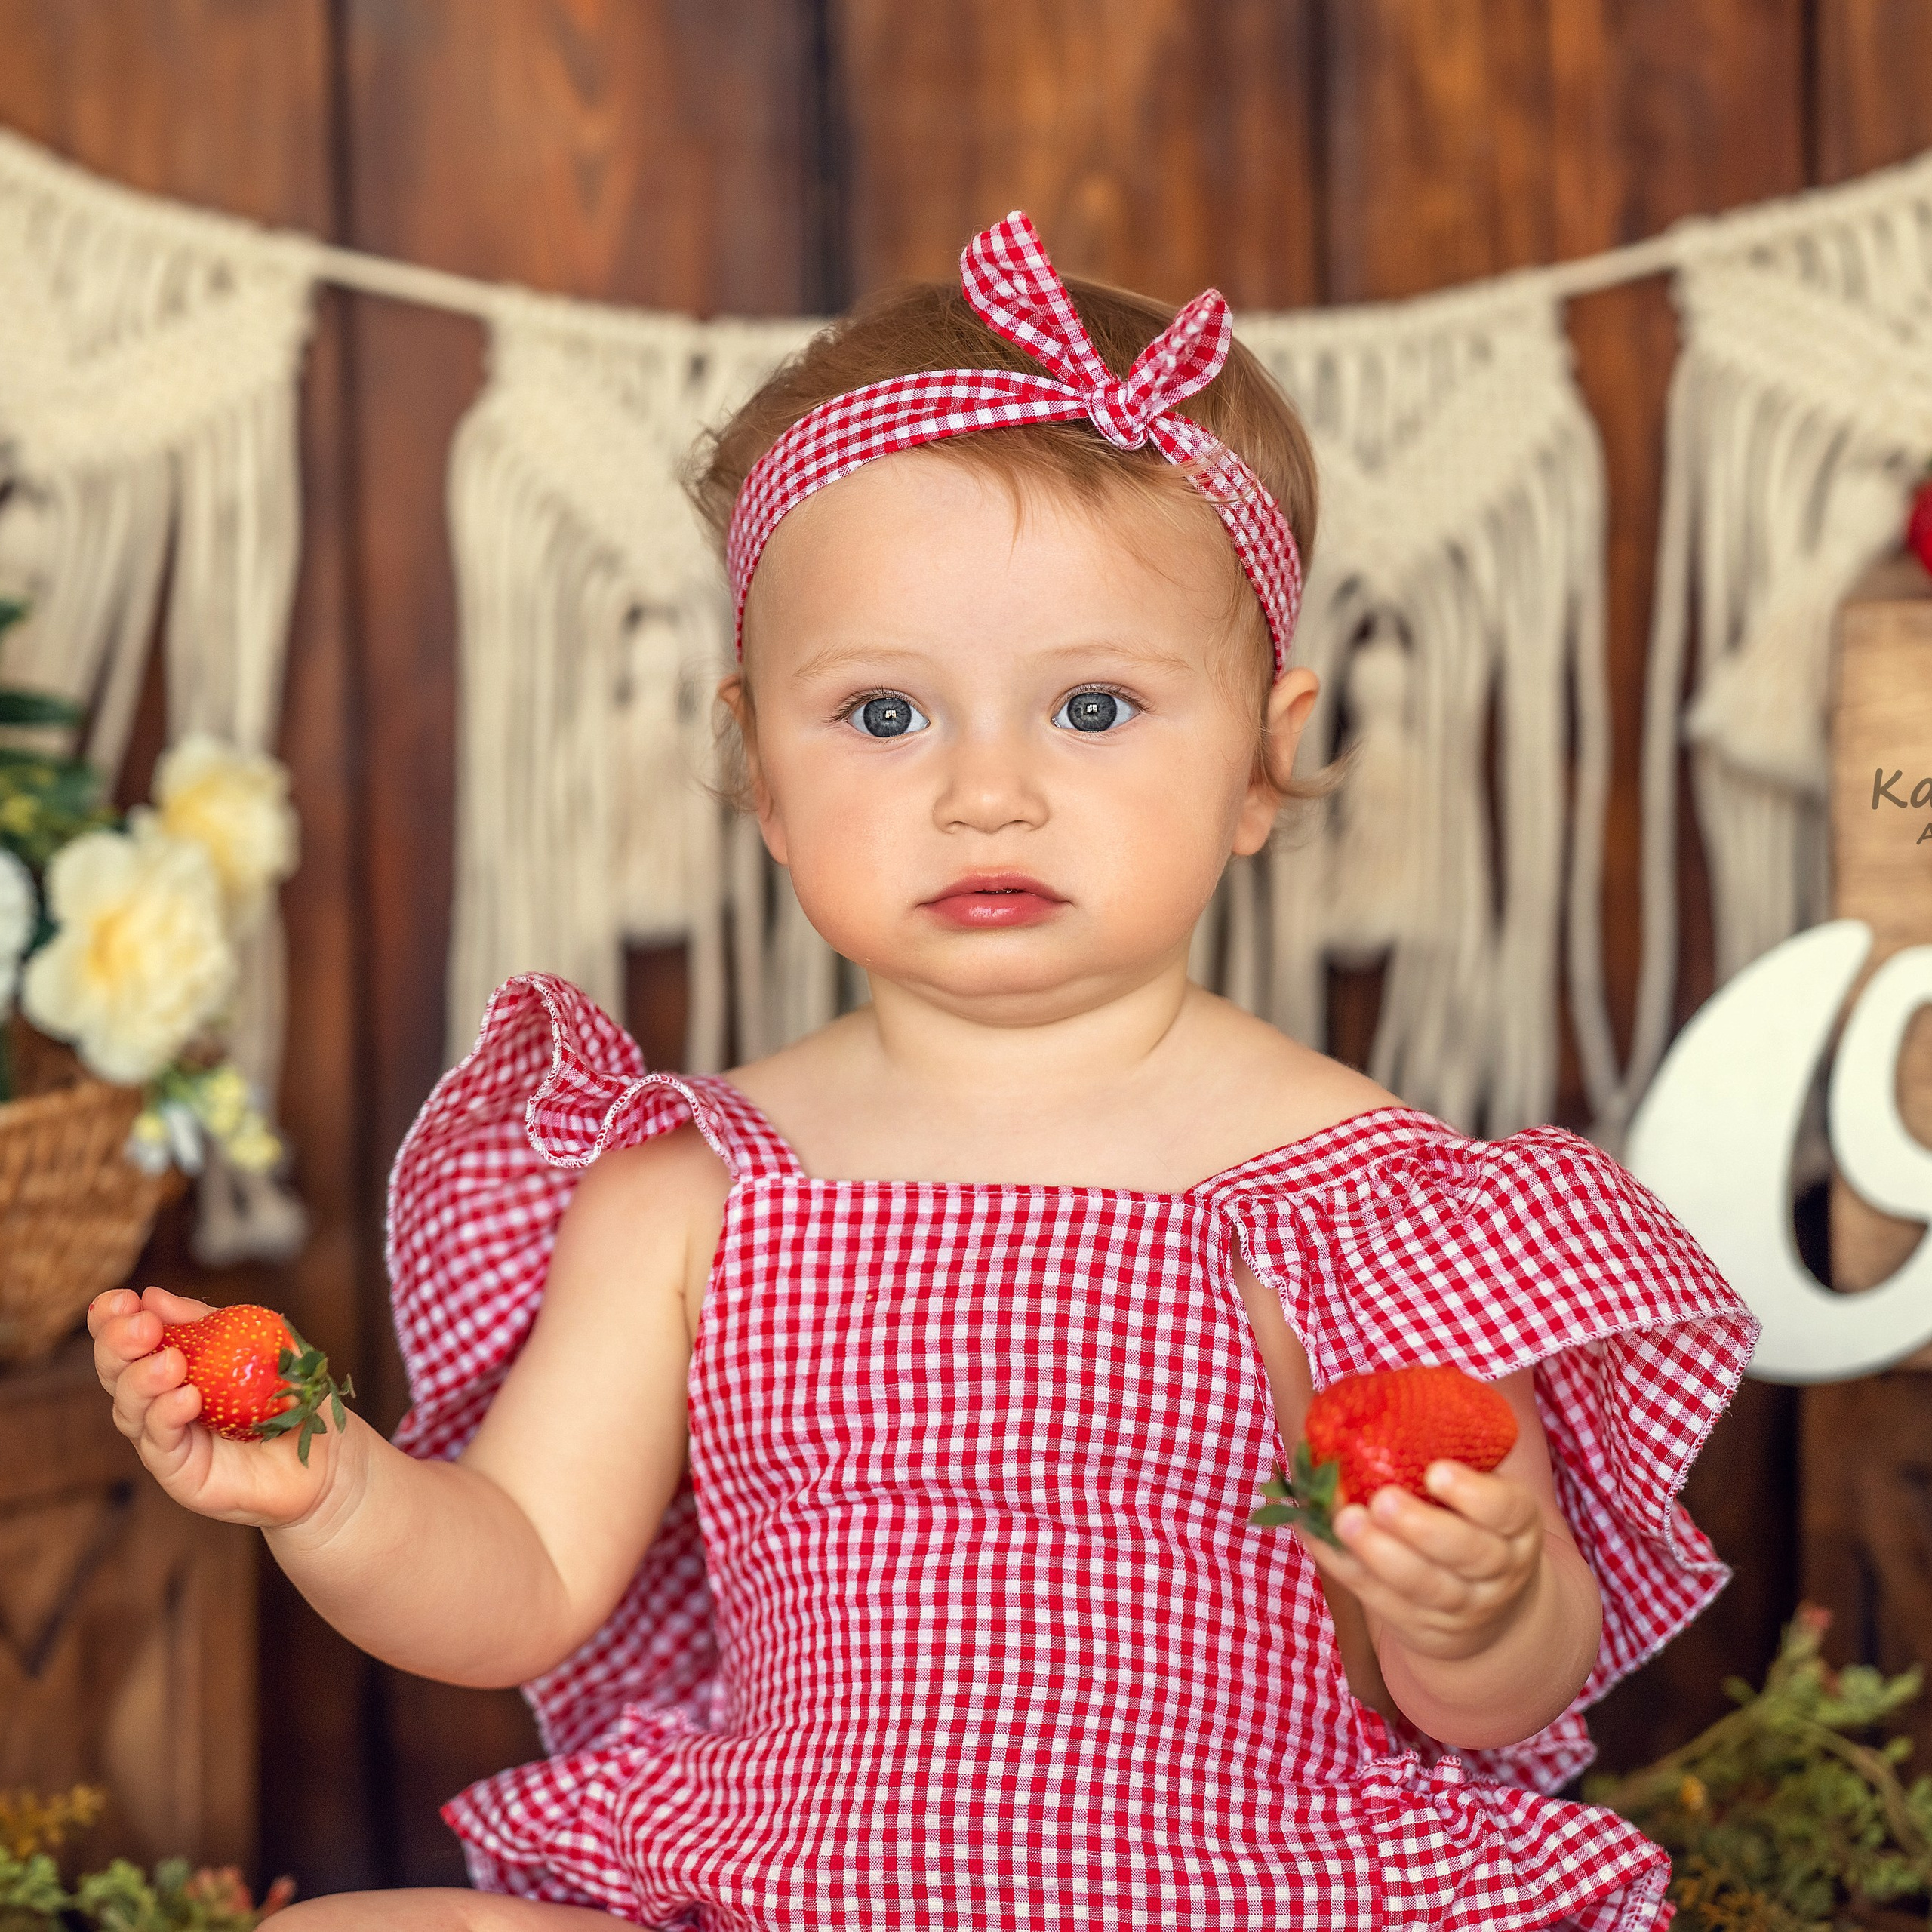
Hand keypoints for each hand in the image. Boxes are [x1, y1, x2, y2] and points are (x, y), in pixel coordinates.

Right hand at [89, 1285, 362, 1533]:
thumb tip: (152, 1296)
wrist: (328, 1453)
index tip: (121, 1300)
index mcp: (169, 1365)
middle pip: (115, 1375)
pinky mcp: (180, 1473)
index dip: (111, 1321)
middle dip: (118, 1346)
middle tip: (142, 1328)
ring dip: (142, 1381)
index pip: (125, 1343)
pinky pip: (161, 1445)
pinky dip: (167, 1417)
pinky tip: (186, 1397)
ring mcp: (165, 1440)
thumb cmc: (290, 1393)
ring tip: (171, 1362)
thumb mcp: (254, 1342)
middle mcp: (157, 1403)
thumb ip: (206, 1323)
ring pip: (129, 1411)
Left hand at [1294, 1459, 1545, 1663]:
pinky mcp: (1418, 1625)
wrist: (1494, 1613)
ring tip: (1343, 1520)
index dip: (1474, 1494)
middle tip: (1382, 1499)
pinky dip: (1344, 1566)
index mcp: (1517, 1524)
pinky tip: (1315, 1534)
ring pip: (1422, 1584)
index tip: (1436, 1471)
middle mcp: (1497, 1569)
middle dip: (1421, 1527)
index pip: (1507, 1510)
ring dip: (1378, 1553)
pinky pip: (1378, 1598)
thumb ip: (1455, 1452)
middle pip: (1465, 1553)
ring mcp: (1460, 1604)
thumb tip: (1391, 1391)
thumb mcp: (1487, 1492)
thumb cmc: (1475, 1524)